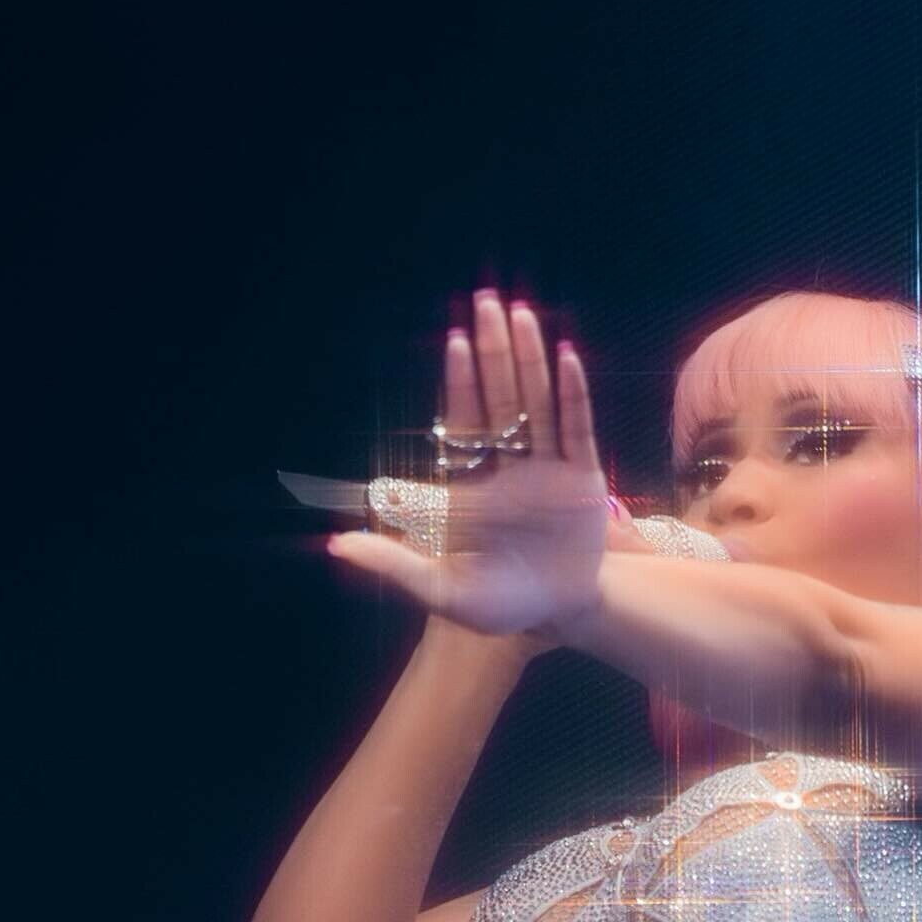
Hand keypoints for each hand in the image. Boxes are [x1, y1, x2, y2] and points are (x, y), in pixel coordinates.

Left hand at [327, 291, 609, 637]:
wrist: (559, 617)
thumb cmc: (500, 605)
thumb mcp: (441, 589)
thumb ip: (394, 563)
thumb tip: (336, 545)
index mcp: (474, 486)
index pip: (466, 423)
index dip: (462, 383)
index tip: (455, 341)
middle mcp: (512, 468)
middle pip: (504, 399)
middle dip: (495, 352)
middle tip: (487, 304)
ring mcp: (550, 469)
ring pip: (539, 403)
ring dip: (531, 360)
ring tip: (523, 314)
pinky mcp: (584, 480)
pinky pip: (578, 430)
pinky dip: (573, 397)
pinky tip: (567, 360)